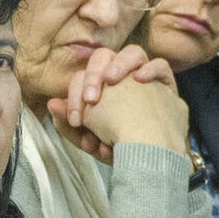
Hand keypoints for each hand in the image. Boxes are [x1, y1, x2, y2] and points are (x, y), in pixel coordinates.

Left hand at [47, 46, 188, 159]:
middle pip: (104, 57)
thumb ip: (69, 125)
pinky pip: (161, 66)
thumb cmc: (120, 153)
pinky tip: (140, 79)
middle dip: (93, 74)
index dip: (74, 96)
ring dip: (120, 63)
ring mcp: (144, 79)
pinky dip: (150, 69)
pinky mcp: (166, 85)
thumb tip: (52, 103)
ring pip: (133, 53)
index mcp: (101, 89)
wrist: (153, 164)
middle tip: (91, 98)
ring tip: (112, 80)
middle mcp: (122, 79)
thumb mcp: (90, 141)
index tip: (76, 119)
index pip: (83, 78)